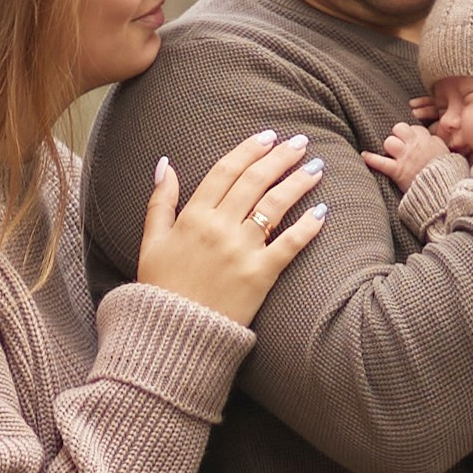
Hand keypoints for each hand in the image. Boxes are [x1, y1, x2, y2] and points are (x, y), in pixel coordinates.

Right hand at [136, 129, 326, 321]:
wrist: (173, 335)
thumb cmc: (161, 289)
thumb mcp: (150, 242)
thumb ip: (160, 201)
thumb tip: (165, 164)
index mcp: (192, 216)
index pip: (226, 171)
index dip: (249, 150)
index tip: (268, 137)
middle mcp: (218, 227)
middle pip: (255, 181)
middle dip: (280, 157)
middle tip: (301, 143)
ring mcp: (241, 250)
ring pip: (275, 205)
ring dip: (298, 182)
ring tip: (316, 168)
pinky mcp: (259, 276)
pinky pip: (289, 245)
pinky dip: (307, 226)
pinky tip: (321, 212)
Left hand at [364, 119, 450, 189]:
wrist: (444, 190)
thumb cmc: (448, 175)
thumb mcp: (449, 155)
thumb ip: (439, 146)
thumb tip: (434, 141)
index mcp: (429, 141)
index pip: (415, 129)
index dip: (412, 134)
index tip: (412, 141)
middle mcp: (415, 146)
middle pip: (400, 128)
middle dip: (397, 135)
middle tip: (398, 144)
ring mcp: (405, 157)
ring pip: (389, 142)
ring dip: (388, 147)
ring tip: (389, 153)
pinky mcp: (397, 171)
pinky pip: (379, 162)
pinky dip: (370, 159)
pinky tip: (364, 155)